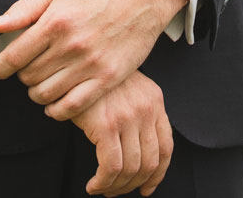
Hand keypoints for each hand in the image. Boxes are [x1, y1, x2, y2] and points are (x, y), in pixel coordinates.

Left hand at [0, 0, 186, 118]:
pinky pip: (72, 107)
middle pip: (29, 77)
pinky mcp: (107, 78)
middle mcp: (71, 45)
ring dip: (37, 93)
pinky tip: (54, 103)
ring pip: (46, 94)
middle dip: (22, 76)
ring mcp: (90, 64)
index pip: (14, 57)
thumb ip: (24, 8)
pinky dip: (56, 110)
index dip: (0, 67)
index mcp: (55, 21)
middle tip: (29, 69)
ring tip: (41, 83)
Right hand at [71, 70, 172, 195]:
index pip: (166, 148)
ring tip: (103, 189)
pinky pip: (111, 167)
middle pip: (150, 162)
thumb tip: (139, 153)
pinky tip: (93, 184)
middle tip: (117, 191)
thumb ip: (138, 112)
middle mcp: (146, 109)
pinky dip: (103, 182)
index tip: (147, 188)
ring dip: (117, 187)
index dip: (158, 175)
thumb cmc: (97, 77)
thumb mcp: (127, 88)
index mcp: (155, 101)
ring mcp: (128, 117)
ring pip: (131, 169)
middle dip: (135, 185)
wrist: (77, 58)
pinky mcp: (106, 125)